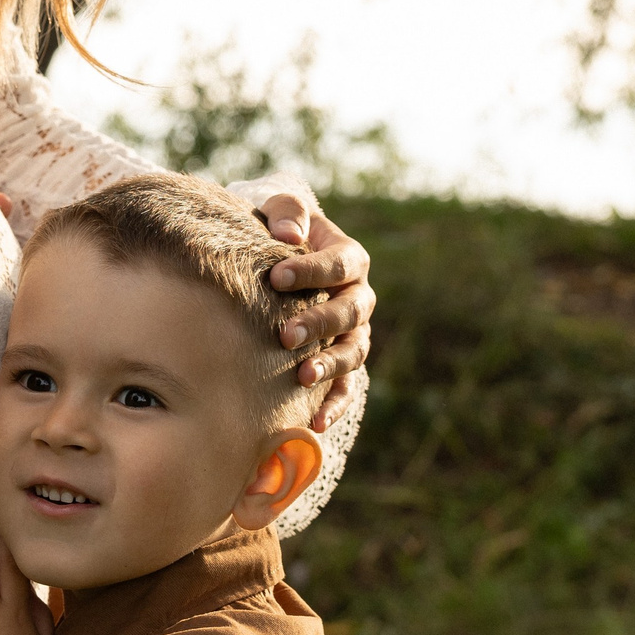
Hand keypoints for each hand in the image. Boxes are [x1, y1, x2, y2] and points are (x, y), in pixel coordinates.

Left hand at [258, 195, 371, 430]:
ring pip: (352, 351)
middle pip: (349, 311)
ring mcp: (354, 333)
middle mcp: (359, 297)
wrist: (280, 266)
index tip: (276, 276)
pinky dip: (335, 405)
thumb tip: (288, 233)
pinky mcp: (343, 364)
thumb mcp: (281, 213)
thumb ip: (287, 212)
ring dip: (330, 365)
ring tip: (303, 377)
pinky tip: (316, 422)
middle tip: (285, 335)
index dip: (311, 270)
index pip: (339, 263)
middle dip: (319, 323)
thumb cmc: (279, 235)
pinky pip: (347, 388)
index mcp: (350, 258)